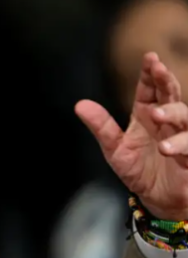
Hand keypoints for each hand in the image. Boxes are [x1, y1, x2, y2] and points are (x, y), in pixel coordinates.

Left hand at [76, 52, 187, 220]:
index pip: (150, 89)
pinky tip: (166, 148)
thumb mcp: (114, 148)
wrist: (157, 199)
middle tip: (159, 69)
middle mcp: (167, 122)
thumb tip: (80, 105)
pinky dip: (180, 144)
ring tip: (156, 115)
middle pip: (170, 95)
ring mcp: (182, 137)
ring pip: (184, 117)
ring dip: (171, 113)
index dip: (150, 73)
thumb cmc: (138, 170)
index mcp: (147, 115)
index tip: (149, 58)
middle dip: (166, 80)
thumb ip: (100, 126)